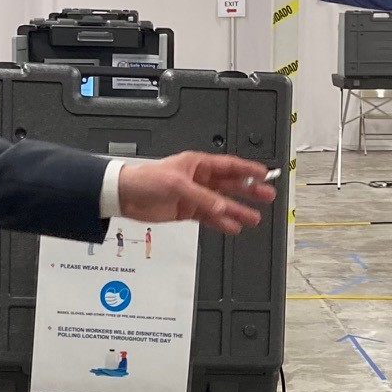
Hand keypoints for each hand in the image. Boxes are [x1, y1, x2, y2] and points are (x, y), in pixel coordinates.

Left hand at [116, 153, 277, 234]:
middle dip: (249, 191)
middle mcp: (198, 179)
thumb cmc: (145, 179)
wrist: (125, 195)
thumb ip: (201, 196)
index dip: (247, 170)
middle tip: (267, 195)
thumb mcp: (176, 184)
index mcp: (197, 164)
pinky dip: (221, 222)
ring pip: (221, 203)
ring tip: (254, 217)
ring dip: (237, 210)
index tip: (264, 174)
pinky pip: (209, 216)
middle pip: (230, 185)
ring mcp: (193, 196)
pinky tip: (232, 227)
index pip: (229, 166)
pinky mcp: (186, 210)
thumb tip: (221, 206)